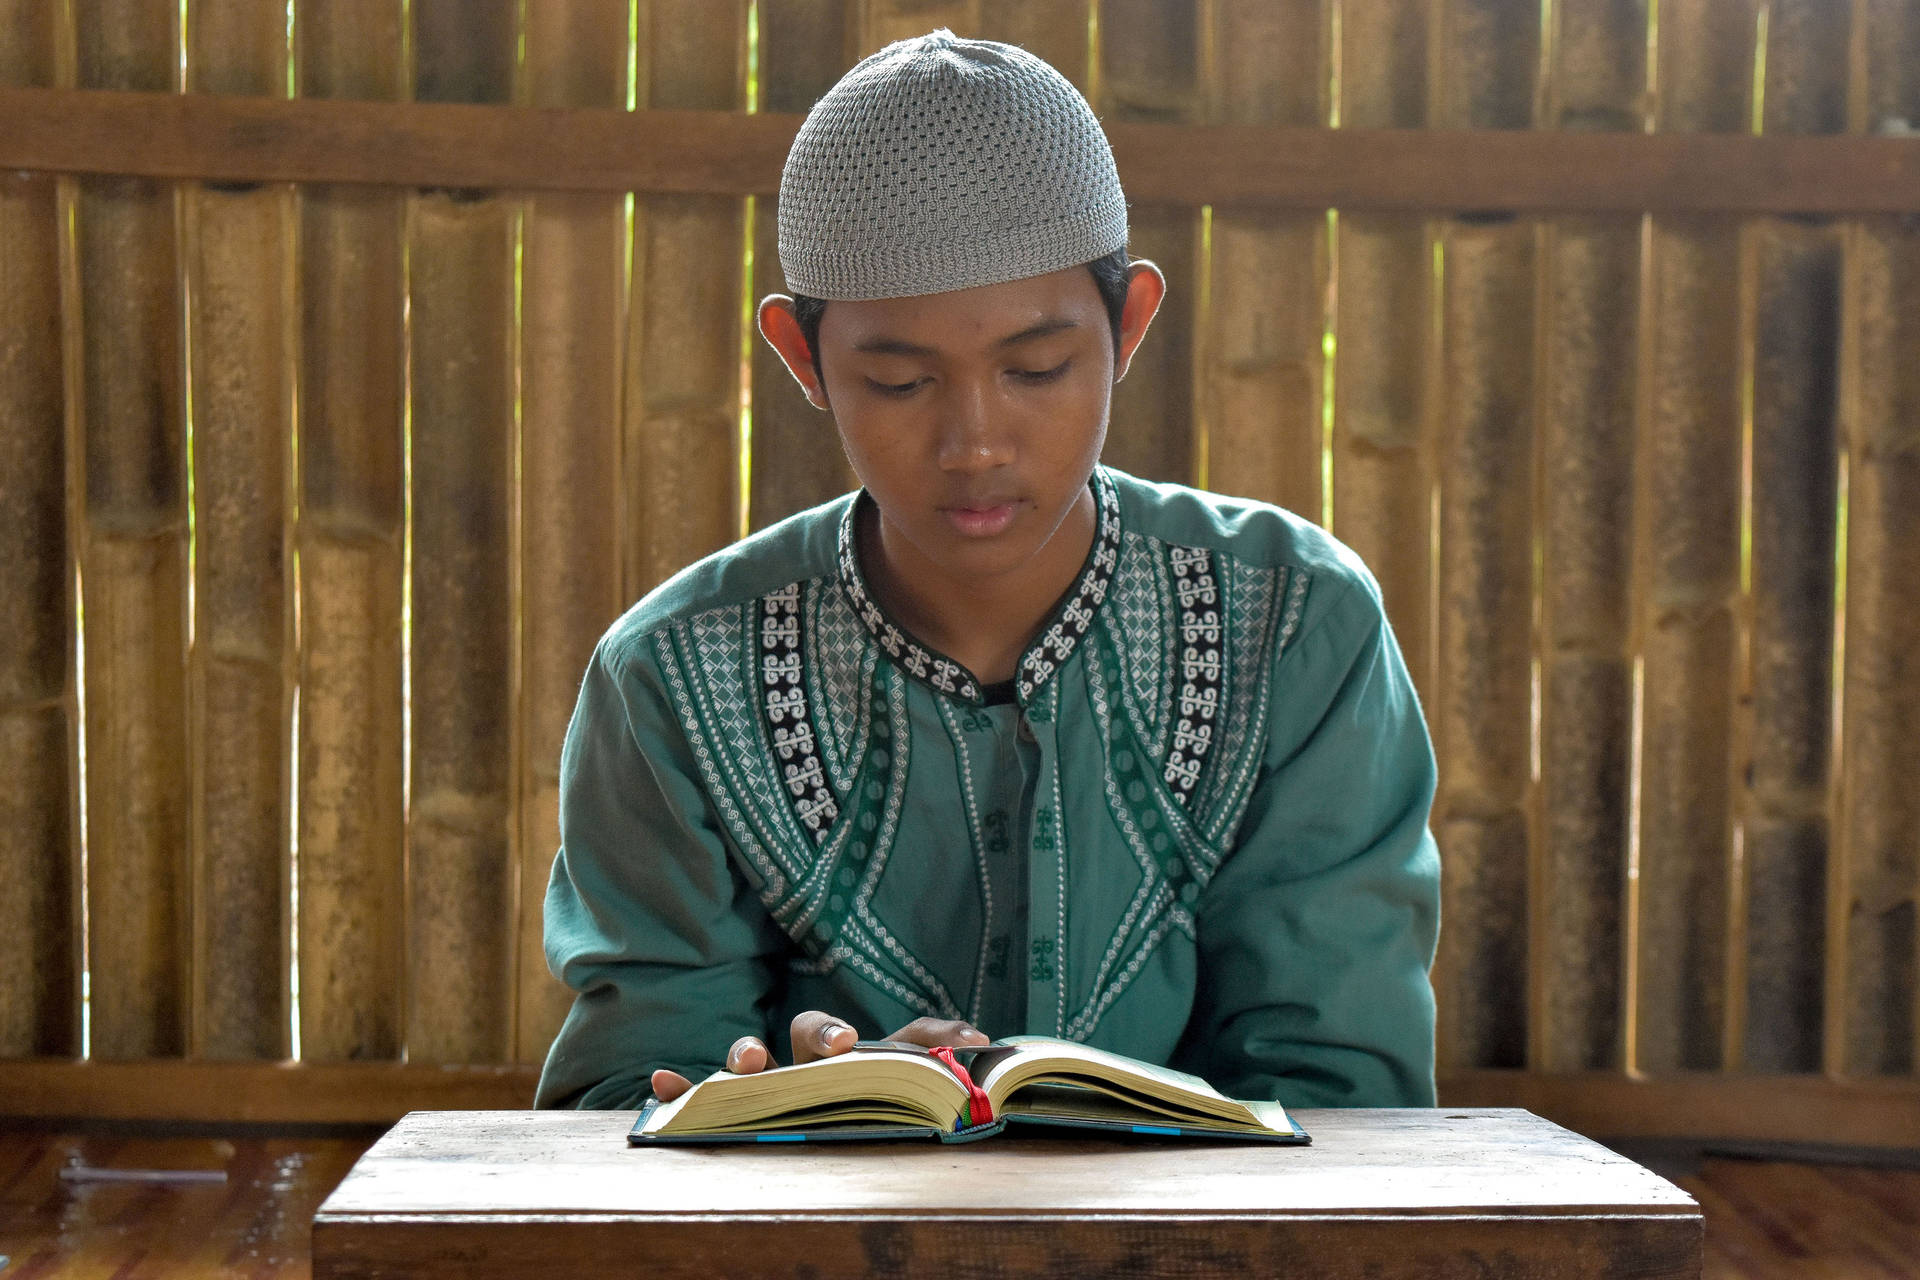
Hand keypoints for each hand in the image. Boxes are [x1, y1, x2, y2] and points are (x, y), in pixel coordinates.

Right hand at [649, 1012, 989, 1102]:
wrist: (798, 1150)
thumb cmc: (868, 1128)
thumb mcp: (911, 1112)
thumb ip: (942, 1080)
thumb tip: (988, 1051)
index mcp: (871, 1064)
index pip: (908, 1040)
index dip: (938, 1035)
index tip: (975, 1040)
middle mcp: (819, 1066)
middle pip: (817, 1034)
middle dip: (827, 1035)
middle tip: (844, 1047)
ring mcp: (773, 1083)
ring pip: (756, 1057)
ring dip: (748, 1053)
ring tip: (747, 1064)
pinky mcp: (729, 1106)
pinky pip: (699, 1093)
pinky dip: (678, 1089)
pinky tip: (661, 1084)